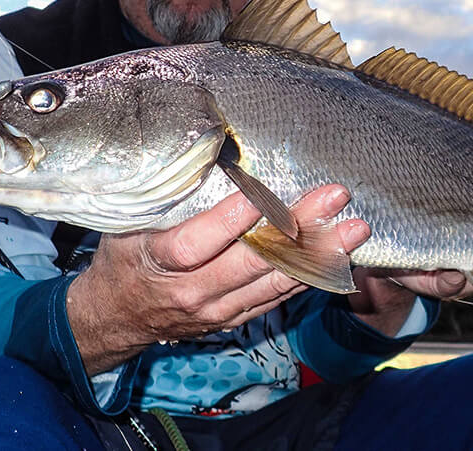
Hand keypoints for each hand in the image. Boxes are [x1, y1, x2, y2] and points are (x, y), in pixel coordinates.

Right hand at [67, 184, 367, 374]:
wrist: (117, 315)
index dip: (230, 221)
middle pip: (250, 261)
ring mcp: (218, 310)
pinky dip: (310, 277)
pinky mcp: (235, 318)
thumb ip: (165, 199)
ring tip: (354, 229)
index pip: (197, 243)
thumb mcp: (128, 224)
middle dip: (298, 228)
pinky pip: (278, 297)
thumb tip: (207, 153)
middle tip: (333, 197)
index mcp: (159, 262)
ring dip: (318, 255)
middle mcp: (192, 291)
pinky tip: (339, 256)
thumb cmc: (126, 256)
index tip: (263, 194)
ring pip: (274, 282)